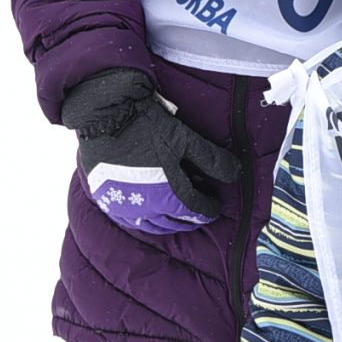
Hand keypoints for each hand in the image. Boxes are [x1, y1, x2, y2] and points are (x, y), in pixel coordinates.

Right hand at [63, 68, 240, 234]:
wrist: (106, 115)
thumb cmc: (147, 126)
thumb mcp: (186, 140)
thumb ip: (212, 160)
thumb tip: (236, 172)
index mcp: (169, 195)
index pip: (197, 211)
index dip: (210, 209)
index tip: (215, 205)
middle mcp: (147, 208)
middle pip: (176, 222)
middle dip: (190, 218)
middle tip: (198, 208)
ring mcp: (125, 207)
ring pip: (153, 225)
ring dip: (168, 221)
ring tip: (176, 211)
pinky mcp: (108, 200)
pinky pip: (130, 220)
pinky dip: (145, 219)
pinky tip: (149, 210)